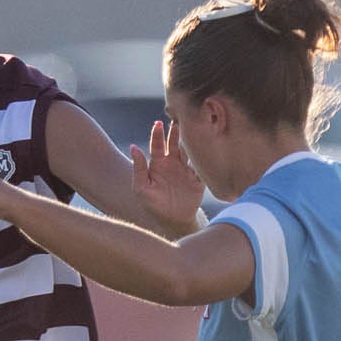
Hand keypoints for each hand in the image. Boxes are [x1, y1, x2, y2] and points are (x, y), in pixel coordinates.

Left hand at [130, 120, 205, 234]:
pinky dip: (204, 157)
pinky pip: (202, 165)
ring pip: (189, 151)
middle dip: (175, 131)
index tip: (157, 124)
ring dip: (190, 141)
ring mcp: (186, 169)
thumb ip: (138, 168)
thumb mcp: (141, 188)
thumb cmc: (153, 205)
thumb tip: (132, 146)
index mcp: (158, 163)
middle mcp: (172, 163)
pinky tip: (207, 147)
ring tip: (193, 129)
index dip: (157, 134)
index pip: (157, 144)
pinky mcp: (198, 178)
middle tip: (177, 119)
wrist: (173, 221)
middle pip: (174, 143)